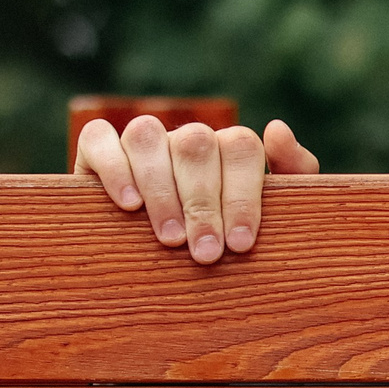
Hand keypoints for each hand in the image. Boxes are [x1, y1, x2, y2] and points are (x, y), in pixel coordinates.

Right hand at [74, 115, 318, 263]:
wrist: (156, 258)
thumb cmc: (223, 237)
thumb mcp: (270, 212)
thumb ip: (293, 172)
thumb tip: (277, 128)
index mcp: (228, 146)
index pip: (241, 147)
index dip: (242, 194)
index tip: (240, 244)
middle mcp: (185, 137)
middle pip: (196, 144)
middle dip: (203, 203)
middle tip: (206, 253)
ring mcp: (141, 139)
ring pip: (148, 136)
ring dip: (161, 188)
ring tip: (169, 239)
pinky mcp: (95, 150)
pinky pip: (98, 139)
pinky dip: (113, 167)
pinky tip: (128, 205)